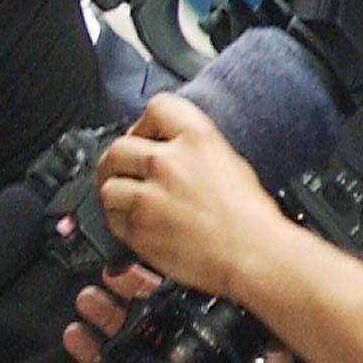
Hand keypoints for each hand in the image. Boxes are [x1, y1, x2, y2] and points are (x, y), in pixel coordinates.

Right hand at [63, 278, 297, 362]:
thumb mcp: (268, 345)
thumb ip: (256, 315)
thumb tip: (251, 277)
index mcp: (197, 336)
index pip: (165, 300)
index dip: (144, 281)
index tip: (127, 264)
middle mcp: (172, 353)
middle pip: (134, 316)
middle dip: (114, 296)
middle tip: (98, 282)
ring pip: (117, 342)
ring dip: (97, 320)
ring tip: (85, 304)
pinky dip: (88, 359)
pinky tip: (77, 340)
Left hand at [94, 94, 292, 298]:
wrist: (254, 255)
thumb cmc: (251, 218)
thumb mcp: (228, 162)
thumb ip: (193, 150)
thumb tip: (169, 150)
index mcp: (196, 138)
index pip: (156, 107)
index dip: (145, 123)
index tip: (144, 136)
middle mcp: (168, 162)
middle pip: (118, 148)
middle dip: (118, 161)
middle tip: (123, 171)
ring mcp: (149, 197)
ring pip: (108, 185)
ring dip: (115, 192)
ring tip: (127, 201)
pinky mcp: (140, 230)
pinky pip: (113, 220)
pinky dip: (120, 222)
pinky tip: (136, 225)